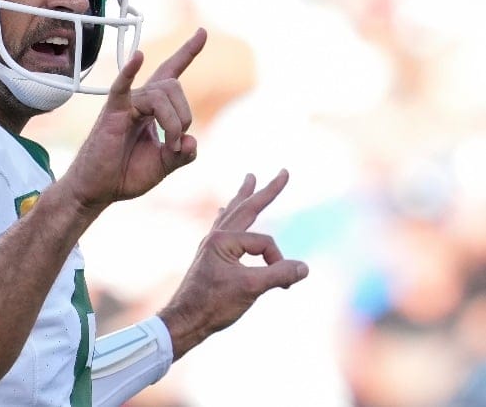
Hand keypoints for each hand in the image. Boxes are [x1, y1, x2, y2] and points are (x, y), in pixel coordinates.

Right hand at [61, 28, 206, 209]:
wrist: (97, 191)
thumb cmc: (124, 175)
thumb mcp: (162, 166)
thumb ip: (182, 154)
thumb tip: (192, 140)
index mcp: (152, 109)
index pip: (171, 73)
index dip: (187, 52)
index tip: (202, 32)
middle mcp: (139, 100)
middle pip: (174, 86)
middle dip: (185, 115)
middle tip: (177, 145)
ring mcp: (125, 104)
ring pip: (161, 95)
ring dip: (174, 122)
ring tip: (169, 146)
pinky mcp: (112, 113)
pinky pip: (122, 87)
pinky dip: (129, 70)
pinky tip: (138, 57)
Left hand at [158, 169, 309, 359]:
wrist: (186, 319)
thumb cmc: (213, 304)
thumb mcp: (251, 288)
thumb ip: (278, 274)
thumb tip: (304, 268)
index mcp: (223, 240)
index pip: (265, 243)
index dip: (278, 262)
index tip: (283, 285)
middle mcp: (216, 237)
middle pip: (246, 208)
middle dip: (265, 191)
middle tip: (282, 172)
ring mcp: (212, 245)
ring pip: (233, 214)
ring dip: (244, 197)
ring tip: (249, 179)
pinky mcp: (210, 255)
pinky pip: (223, 227)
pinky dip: (230, 216)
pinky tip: (224, 212)